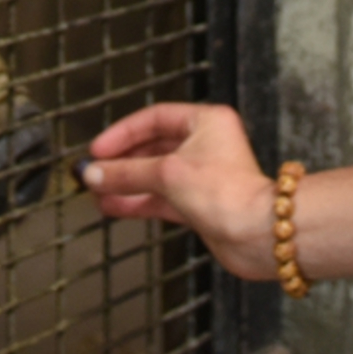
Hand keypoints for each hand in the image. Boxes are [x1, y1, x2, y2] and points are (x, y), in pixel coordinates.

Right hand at [80, 102, 276, 280]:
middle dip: (121, 162)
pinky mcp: (198, 204)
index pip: (154, 118)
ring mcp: (202, 177)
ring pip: (154, 176)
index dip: (124, 132)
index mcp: (206, 122)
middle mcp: (206, 146)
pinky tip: (114, 206)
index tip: (99, 149)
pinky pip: (159, 199)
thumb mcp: (168, 174)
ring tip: (97, 192)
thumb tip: (95, 173)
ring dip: (126, 184)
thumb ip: (127, 173)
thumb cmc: (230, 194)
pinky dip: (137, 202)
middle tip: (94, 171)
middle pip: (152, 147)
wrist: (258, 235)